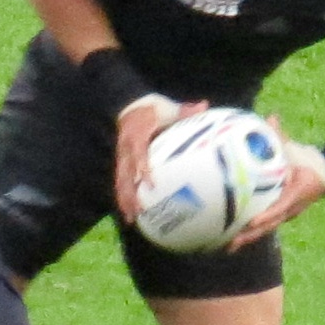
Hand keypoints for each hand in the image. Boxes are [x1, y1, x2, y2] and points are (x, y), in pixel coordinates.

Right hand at [108, 95, 195, 222]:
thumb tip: (204, 106)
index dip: (142, 166)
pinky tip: (129, 214)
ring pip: (120, 181)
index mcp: (136, 133)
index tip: (149, 182)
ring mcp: (121, 157)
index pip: (138, 151)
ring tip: (130, 219)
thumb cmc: (153, 109)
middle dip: (130, 192)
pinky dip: (123, 198)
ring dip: (124, 200)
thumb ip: (184, 110)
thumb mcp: (167, 107)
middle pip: (125, 173)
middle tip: (139, 209)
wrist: (130, 107)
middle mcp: (125, 147)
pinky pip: (121, 182)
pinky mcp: (121, 164)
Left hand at [226, 142, 324, 248]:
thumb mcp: (295, 149)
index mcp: (297, 193)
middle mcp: (292, 208)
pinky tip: (232, 239)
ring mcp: (286, 215)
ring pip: (266, 230)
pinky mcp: (280, 216)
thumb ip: (281, 136)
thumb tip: (271, 117)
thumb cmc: (306, 161)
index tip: (253, 222)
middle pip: (270, 225)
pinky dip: (250, 233)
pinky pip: (264, 226)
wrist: (323, 175)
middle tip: (234, 241)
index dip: (267, 215)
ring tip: (228, 247)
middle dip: (252, 234)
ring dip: (248, 238)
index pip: (281, 207)